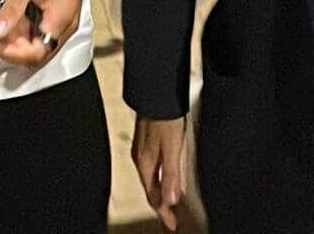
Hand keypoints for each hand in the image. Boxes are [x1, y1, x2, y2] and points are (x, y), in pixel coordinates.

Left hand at [0, 0, 87, 66]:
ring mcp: (65, 24)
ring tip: (1, 28)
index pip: (36, 53)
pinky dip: (28, 32)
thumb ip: (11, 10)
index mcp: (59, 21)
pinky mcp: (62, 18)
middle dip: (14, 48)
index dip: (14, 54)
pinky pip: (44, 34)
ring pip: (40, 44)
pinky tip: (15, 22)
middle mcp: (65, 29)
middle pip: (39, 52)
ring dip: (20, 41)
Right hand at [132, 115, 186, 230]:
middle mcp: (140, 158)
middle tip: (170, 217)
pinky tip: (165, 175)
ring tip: (169, 201)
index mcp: (145, 163)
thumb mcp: (172, 148)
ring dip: (160, 192)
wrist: (157, 92)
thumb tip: (171, 198)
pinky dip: (159, 178)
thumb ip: (171, 174)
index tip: (171, 224)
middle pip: (150, 189)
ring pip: (150, 178)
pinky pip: (152, 168)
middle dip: (160, 205)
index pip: (153, 196)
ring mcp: (142, 150)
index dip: (163, 212)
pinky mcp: (147, 142)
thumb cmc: (164, 116)